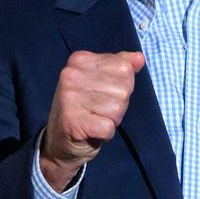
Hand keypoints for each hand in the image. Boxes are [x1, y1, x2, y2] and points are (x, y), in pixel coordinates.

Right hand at [39, 50, 144, 190]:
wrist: (59, 140)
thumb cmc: (87, 106)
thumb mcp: (103, 80)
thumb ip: (122, 65)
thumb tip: (139, 58)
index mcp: (80, 60)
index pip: (124, 68)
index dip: (122, 85)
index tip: (103, 93)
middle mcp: (71, 75)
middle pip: (123, 89)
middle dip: (118, 104)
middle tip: (98, 110)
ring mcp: (69, 98)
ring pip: (117, 108)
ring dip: (111, 119)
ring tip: (94, 119)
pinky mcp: (72, 121)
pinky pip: (108, 127)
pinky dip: (106, 133)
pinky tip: (91, 131)